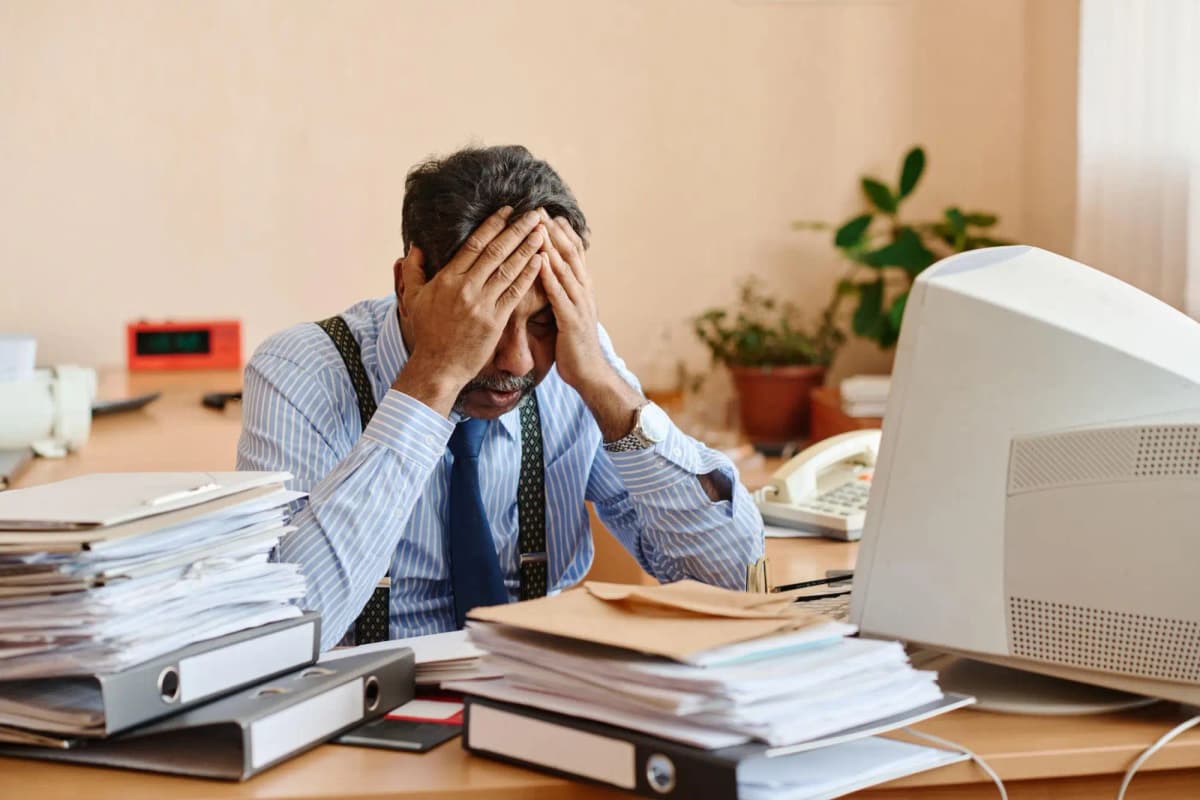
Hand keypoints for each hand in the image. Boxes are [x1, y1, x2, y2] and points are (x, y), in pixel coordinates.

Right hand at [394, 207, 546, 415]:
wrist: (438, 367)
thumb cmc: (427, 333)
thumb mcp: (413, 299)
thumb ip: (413, 270)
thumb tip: (414, 246)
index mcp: (447, 278)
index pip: (474, 244)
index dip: (492, 225)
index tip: (507, 211)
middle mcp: (466, 288)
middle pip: (496, 251)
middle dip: (517, 230)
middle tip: (534, 213)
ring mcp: (482, 304)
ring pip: (509, 269)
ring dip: (528, 248)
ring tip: (542, 231)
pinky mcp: (496, 321)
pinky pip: (515, 293)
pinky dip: (529, 275)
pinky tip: (541, 261)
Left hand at [538, 213, 643, 440]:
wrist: (591, 374)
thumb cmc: (574, 346)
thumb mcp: (568, 313)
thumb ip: (561, 294)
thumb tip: (548, 277)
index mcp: (581, 289)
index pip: (572, 253)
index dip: (560, 232)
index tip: (545, 212)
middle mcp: (583, 291)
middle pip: (570, 253)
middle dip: (554, 230)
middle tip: (539, 209)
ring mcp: (579, 305)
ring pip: (566, 269)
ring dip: (552, 246)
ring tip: (538, 225)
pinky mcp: (572, 321)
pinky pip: (559, 294)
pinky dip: (550, 275)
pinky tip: (540, 261)